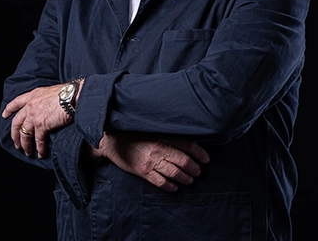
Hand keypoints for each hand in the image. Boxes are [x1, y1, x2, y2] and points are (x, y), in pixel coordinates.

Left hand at [2, 85, 70, 157]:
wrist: (74, 95)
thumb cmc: (69, 92)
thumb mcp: (52, 91)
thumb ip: (45, 99)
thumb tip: (48, 106)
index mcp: (34, 95)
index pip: (17, 102)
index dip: (9, 109)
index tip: (5, 115)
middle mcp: (31, 105)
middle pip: (17, 123)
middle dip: (15, 135)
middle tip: (16, 144)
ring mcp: (34, 115)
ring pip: (25, 134)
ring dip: (25, 145)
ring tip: (28, 152)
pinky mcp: (42, 124)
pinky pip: (38, 140)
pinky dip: (39, 148)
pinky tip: (41, 153)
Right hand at [91, 131, 209, 191]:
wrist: (111, 141)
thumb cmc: (132, 132)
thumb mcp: (151, 128)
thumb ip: (166, 133)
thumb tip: (185, 137)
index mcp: (162, 135)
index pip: (187, 144)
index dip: (199, 152)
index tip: (206, 158)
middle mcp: (158, 148)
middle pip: (183, 160)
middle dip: (194, 167)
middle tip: (199, 171)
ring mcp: (150, 161)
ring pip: (174, 172)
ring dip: (185, 178)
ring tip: (190, 180)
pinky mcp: (143, 172)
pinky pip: (160, 181)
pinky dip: (170, 186)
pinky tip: (175, 188)